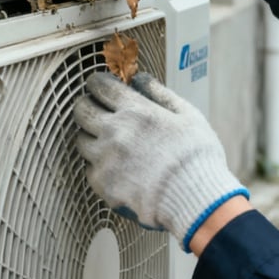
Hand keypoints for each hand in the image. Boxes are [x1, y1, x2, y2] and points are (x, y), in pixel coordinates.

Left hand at [73, 72, 248, 250]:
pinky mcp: (103, 184)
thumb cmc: (197, 158)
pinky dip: (100, 167)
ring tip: (111, 145)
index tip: (101, 88)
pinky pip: (89, 169)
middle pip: (81, 110)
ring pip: (81, 140)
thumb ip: (160, 94)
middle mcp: (115, 131)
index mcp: (136, 110)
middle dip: (88, 106)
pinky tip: (118, 169)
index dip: (98, 83)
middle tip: (100, 113)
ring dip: (92, 138)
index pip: (99, 85)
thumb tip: (140, 79)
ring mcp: (106, 159)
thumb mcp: (188, 116)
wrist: (195, 200)